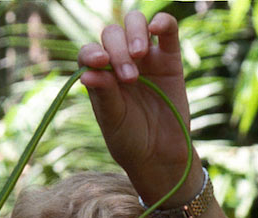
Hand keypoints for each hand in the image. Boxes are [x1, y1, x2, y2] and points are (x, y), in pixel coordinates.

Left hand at [78, 11, 200, 203]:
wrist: (160, 156)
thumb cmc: (130, 140)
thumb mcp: (113, 121)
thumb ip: (104, 95)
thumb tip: (86, 73)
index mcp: (100, 76)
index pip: (89, 52)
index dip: (92, 52)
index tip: (100, 63)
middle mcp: (120, 62)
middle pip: (112, 35)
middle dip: (118, 51)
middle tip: (129, 78)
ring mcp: (146, 58)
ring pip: (135, 24)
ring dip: (135, 33)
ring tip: (140, 55)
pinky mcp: (170, 59)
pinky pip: (167, 30)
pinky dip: (162, 22)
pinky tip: (157, 27)